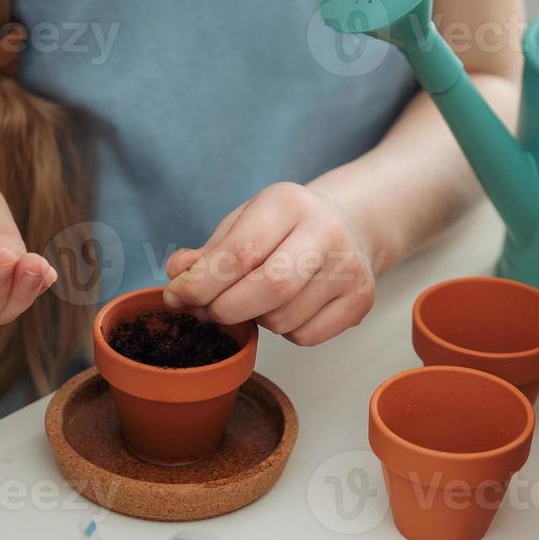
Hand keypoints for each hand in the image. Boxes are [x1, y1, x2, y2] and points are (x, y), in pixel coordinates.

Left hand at [163, 182, 375, 345]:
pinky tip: (287, 308)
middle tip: (209, 311)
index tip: (178, 296)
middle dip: (226, 309)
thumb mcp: (243, 224)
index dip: (201, 283)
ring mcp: (350, 269)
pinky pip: (305, 336)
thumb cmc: (284, 227)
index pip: (240, 252)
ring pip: (283, 318)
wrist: (349, 225)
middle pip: (269, 288)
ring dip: (256, 319)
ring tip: (256, 300)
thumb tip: (177, 277)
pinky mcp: (361, 301)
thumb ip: (209, 252)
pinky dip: (284, 332)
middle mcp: (326, 232)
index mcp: (289, 203)